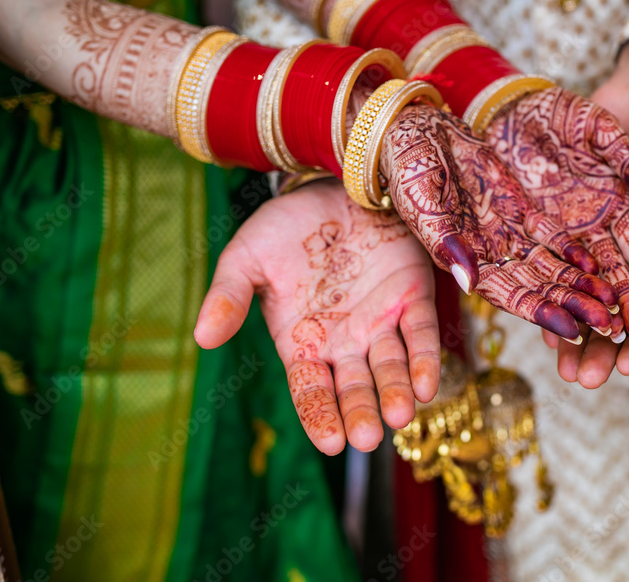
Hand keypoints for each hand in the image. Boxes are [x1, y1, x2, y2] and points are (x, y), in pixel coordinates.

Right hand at [193, 179, 438, 454]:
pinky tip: (426, 384)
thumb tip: (202, 337)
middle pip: (355, 388)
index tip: (330, 442)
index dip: (320, 416)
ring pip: (390, 367)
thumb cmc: (285, 228)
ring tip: (400, 415)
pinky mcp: (412, 296)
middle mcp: (345, 342)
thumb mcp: (246, 258)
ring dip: (396, 392)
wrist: (330, 186)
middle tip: (368, 438)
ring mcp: (380, 322)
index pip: (312, 390)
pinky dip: (424, 358)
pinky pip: (420, 333)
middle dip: (361, 413)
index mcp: (303, 343)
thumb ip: (228, 297)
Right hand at [383, 104, 615, 341]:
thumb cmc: (409, 170)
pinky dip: (573, 250)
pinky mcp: (520, 211)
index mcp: (465, 263)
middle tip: (609, 323)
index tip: (573, 329)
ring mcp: (508, 234)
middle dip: (572, 305)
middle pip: (539, 287)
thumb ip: (447, 242)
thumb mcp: (423, 205)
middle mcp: (490, 256)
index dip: (542, 313)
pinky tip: (598, 262)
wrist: (417, 133)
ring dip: (579, 284)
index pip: (510, 296)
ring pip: (550, 266)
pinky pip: (551, 236)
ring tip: (613, 299)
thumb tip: (471, 281)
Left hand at [485, 86, 628, 350]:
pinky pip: (555, 252)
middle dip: (601, 346)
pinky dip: (546, 281)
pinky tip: (530, 310)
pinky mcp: (568, 208)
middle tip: (581, 380)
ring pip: (582, 289)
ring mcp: (597, 229)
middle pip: (616, 308)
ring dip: (571, 327)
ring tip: (556, 364)